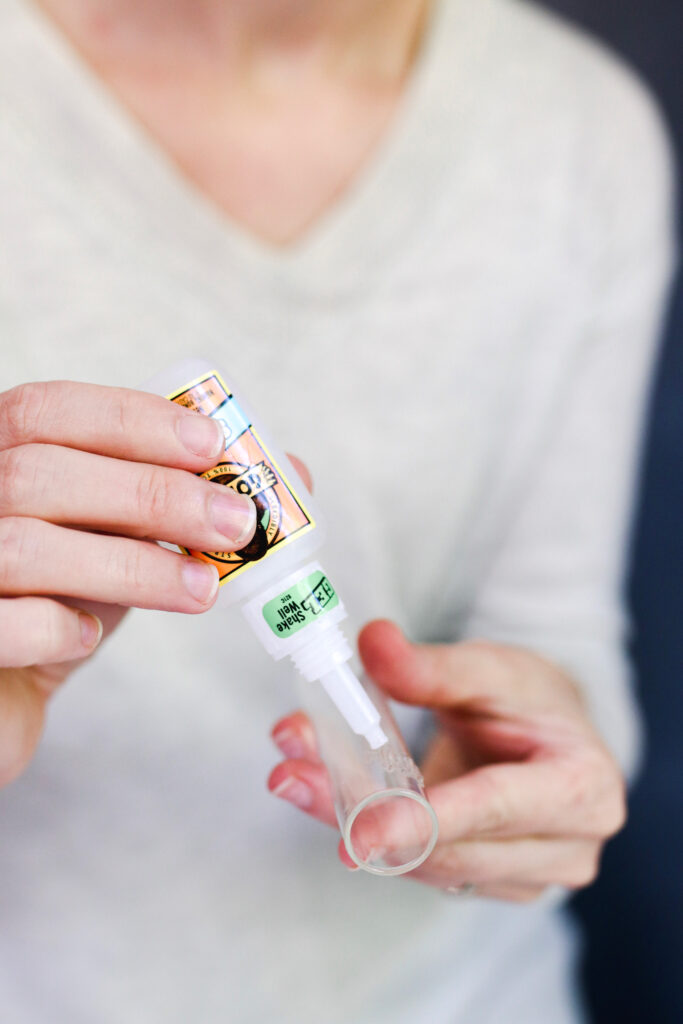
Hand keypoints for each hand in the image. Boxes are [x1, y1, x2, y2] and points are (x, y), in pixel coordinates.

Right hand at [0, 380, 256, 784]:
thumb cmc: (59, 598)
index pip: (47, 409)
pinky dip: (59, 627)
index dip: (131, 419)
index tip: (210, 444)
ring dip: (134, 567)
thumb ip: (178, 503)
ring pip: (25, 548)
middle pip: (40, 472)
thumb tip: (288, 473)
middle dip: (153, 494)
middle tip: (234, 523)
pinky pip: (3, 624)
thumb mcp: (116, 538)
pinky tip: (89, 633)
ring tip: (203, 590)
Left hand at [268, 620, 626, 900]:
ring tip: (293, 775)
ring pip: (425, 865)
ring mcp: (527, 878)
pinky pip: (421, 867)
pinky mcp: (488, 884)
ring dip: (352, 823)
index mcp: (583, 789)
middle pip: (448, 848)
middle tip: (291, 777)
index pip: (495, 809)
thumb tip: (373, 642)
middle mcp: (565, 849)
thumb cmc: (531, 699)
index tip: (359, 832)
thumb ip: (433, 666)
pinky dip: (371, 831)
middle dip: (362, 817)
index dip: (422, 821)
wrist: (553, 733)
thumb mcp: (490, 668)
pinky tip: (323, 793)